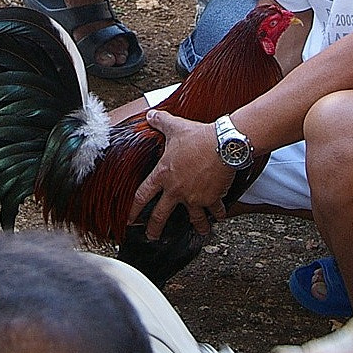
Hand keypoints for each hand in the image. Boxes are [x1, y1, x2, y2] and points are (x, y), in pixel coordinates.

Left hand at [130, 110, 233, 238]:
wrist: (223, 144)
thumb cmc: (198, 137)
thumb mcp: (175, 127)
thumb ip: (160, 122)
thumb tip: (151, 115)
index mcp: (163, 174)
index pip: (141, 195)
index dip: (133, 209)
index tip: (129, 219)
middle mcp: (176, 190)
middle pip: (161, 215)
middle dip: (155, 229)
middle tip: (152, 236)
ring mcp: (194, 197)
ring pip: (193, 219)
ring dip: (198, 226)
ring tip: (200, 231)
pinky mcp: (212, 198)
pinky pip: (215, 211)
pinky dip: (219, 214)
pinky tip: (220, 216)